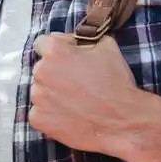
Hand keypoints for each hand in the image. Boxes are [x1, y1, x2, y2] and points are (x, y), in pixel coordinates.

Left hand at [29, 33, 143, 156]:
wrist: (122, 122)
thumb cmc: (116, 83)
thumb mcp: (107, 47)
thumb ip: (85, 39)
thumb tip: (76, 41)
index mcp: (55, 51)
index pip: (43, 43)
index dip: (58, 50)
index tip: (68, 59)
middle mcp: (41, 71)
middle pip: (42, 68)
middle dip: (55, 73)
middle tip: (76, 83)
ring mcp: (38, 97)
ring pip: (40, 91)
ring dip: (52, 94)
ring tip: (75, 102)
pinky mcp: (38, 119)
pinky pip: (40, 112)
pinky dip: (51, 114)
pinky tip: (69, 115)